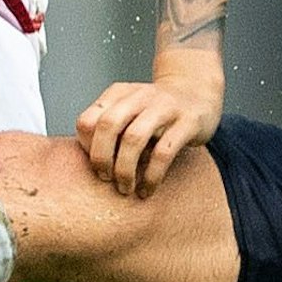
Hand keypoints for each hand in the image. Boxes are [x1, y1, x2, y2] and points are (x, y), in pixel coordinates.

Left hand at [75, 47, 222, 198]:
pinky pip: (164, 152)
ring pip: (134, 138)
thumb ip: (108, 127)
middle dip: (101, 158)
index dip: (85, 147)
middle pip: (108, 125)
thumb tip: (83, 162)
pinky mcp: (188, 122)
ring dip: (125, 169)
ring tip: (126, 188)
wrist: (198, 92)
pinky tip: (148, 189)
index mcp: (119, 93)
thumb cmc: (156, 111)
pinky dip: (152, 175)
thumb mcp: (128, 109)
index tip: (94, 165)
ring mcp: (165, 107)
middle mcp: (140, 96)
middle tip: (105, 179)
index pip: (88, 119)